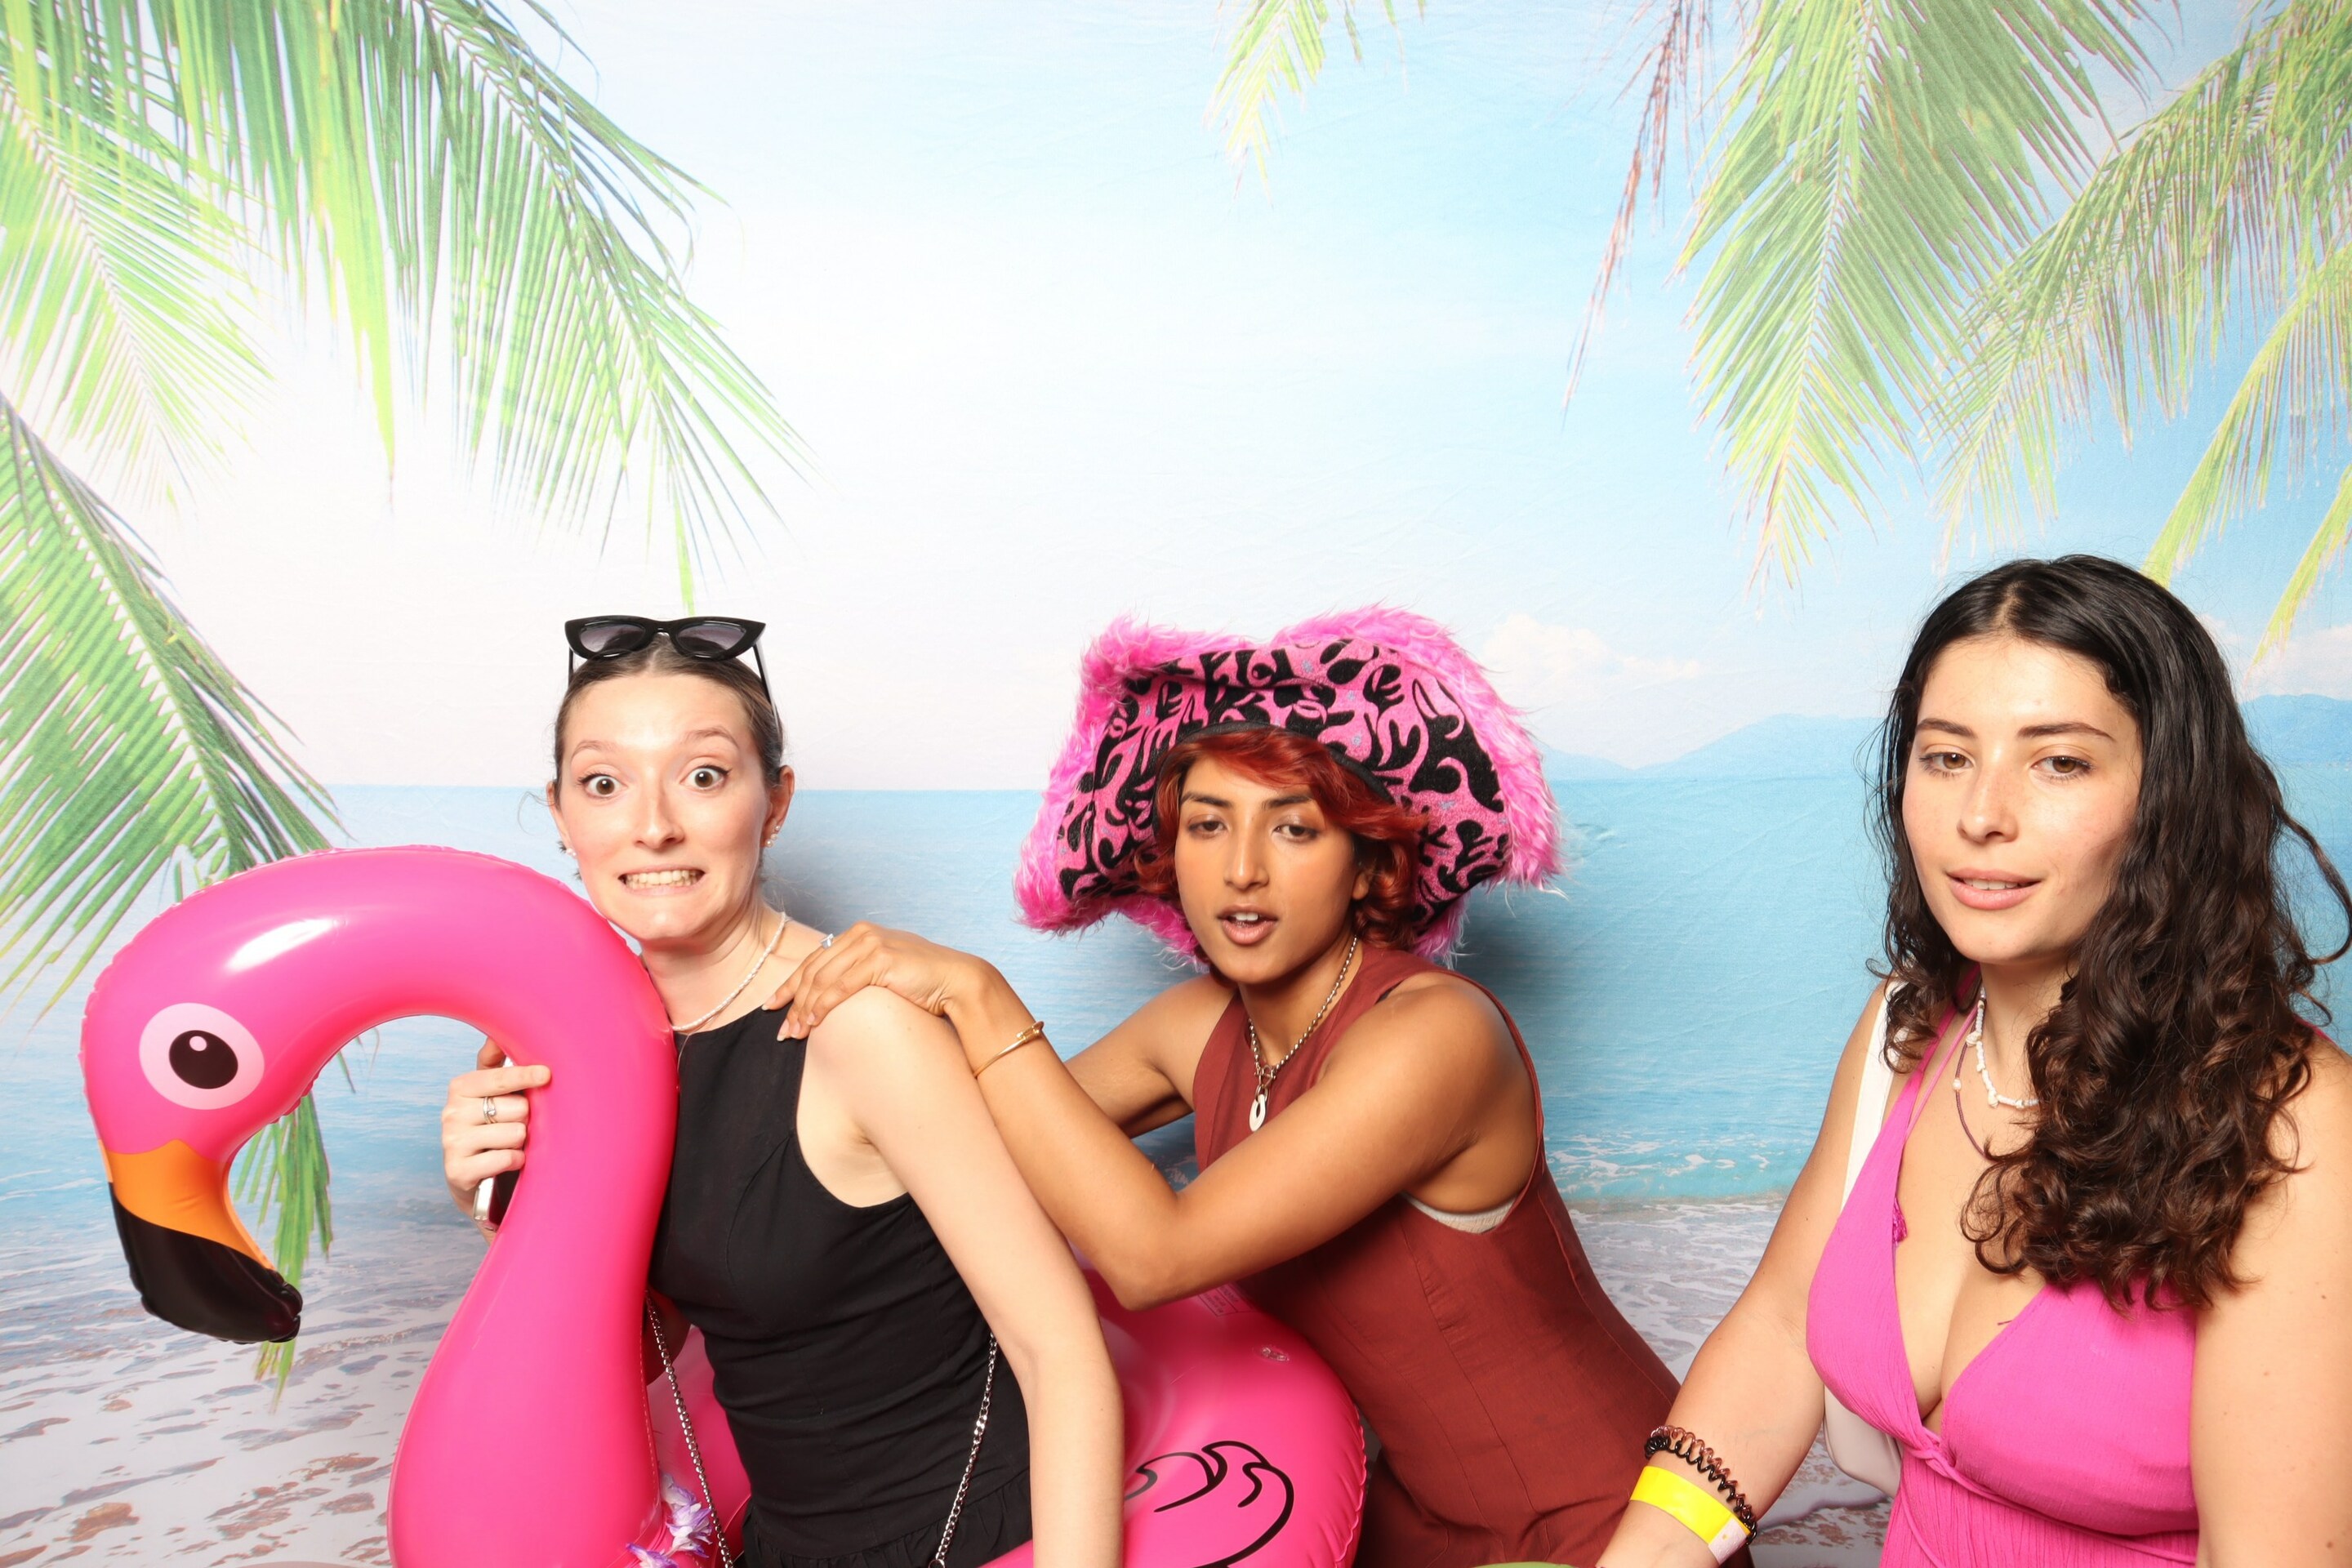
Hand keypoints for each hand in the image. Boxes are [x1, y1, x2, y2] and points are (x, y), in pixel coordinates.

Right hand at [440, 1037, 551, 1220]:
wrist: (477, 1179)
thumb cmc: (493, 1127)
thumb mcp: (494, 1093)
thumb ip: (496, 1063)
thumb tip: (497, 1033)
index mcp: (461, 1088)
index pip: (499, 1077)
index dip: (526, 1076)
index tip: (546, 1074)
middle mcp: (451, 1113)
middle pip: (516, 1108)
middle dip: (525, 1119)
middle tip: (515, 1125)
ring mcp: (452, 1143)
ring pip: (515, 1133)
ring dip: (521, 1141)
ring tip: (509, 1144)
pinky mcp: (458, 1171)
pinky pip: (507, 1158)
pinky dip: (516, 1160)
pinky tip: (507, 1162)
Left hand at [762, 922, 985, 1040]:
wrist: (957, 981)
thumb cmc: (924, 983)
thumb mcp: (884, 973)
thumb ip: (857, 975)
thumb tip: (828, 996)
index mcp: (859, 934)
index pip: (814, 960)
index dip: (790, 985)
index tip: (773, 1006)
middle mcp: (861, 934)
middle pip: (813, 970)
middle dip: (793, 1002)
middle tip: (783, 1031)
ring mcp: (870, 944)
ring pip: (822, 980)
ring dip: (804, 1010)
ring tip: (796, 1033)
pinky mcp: (879, 959)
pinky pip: (840, 987)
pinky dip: (822, 1007)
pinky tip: (813, 1023)